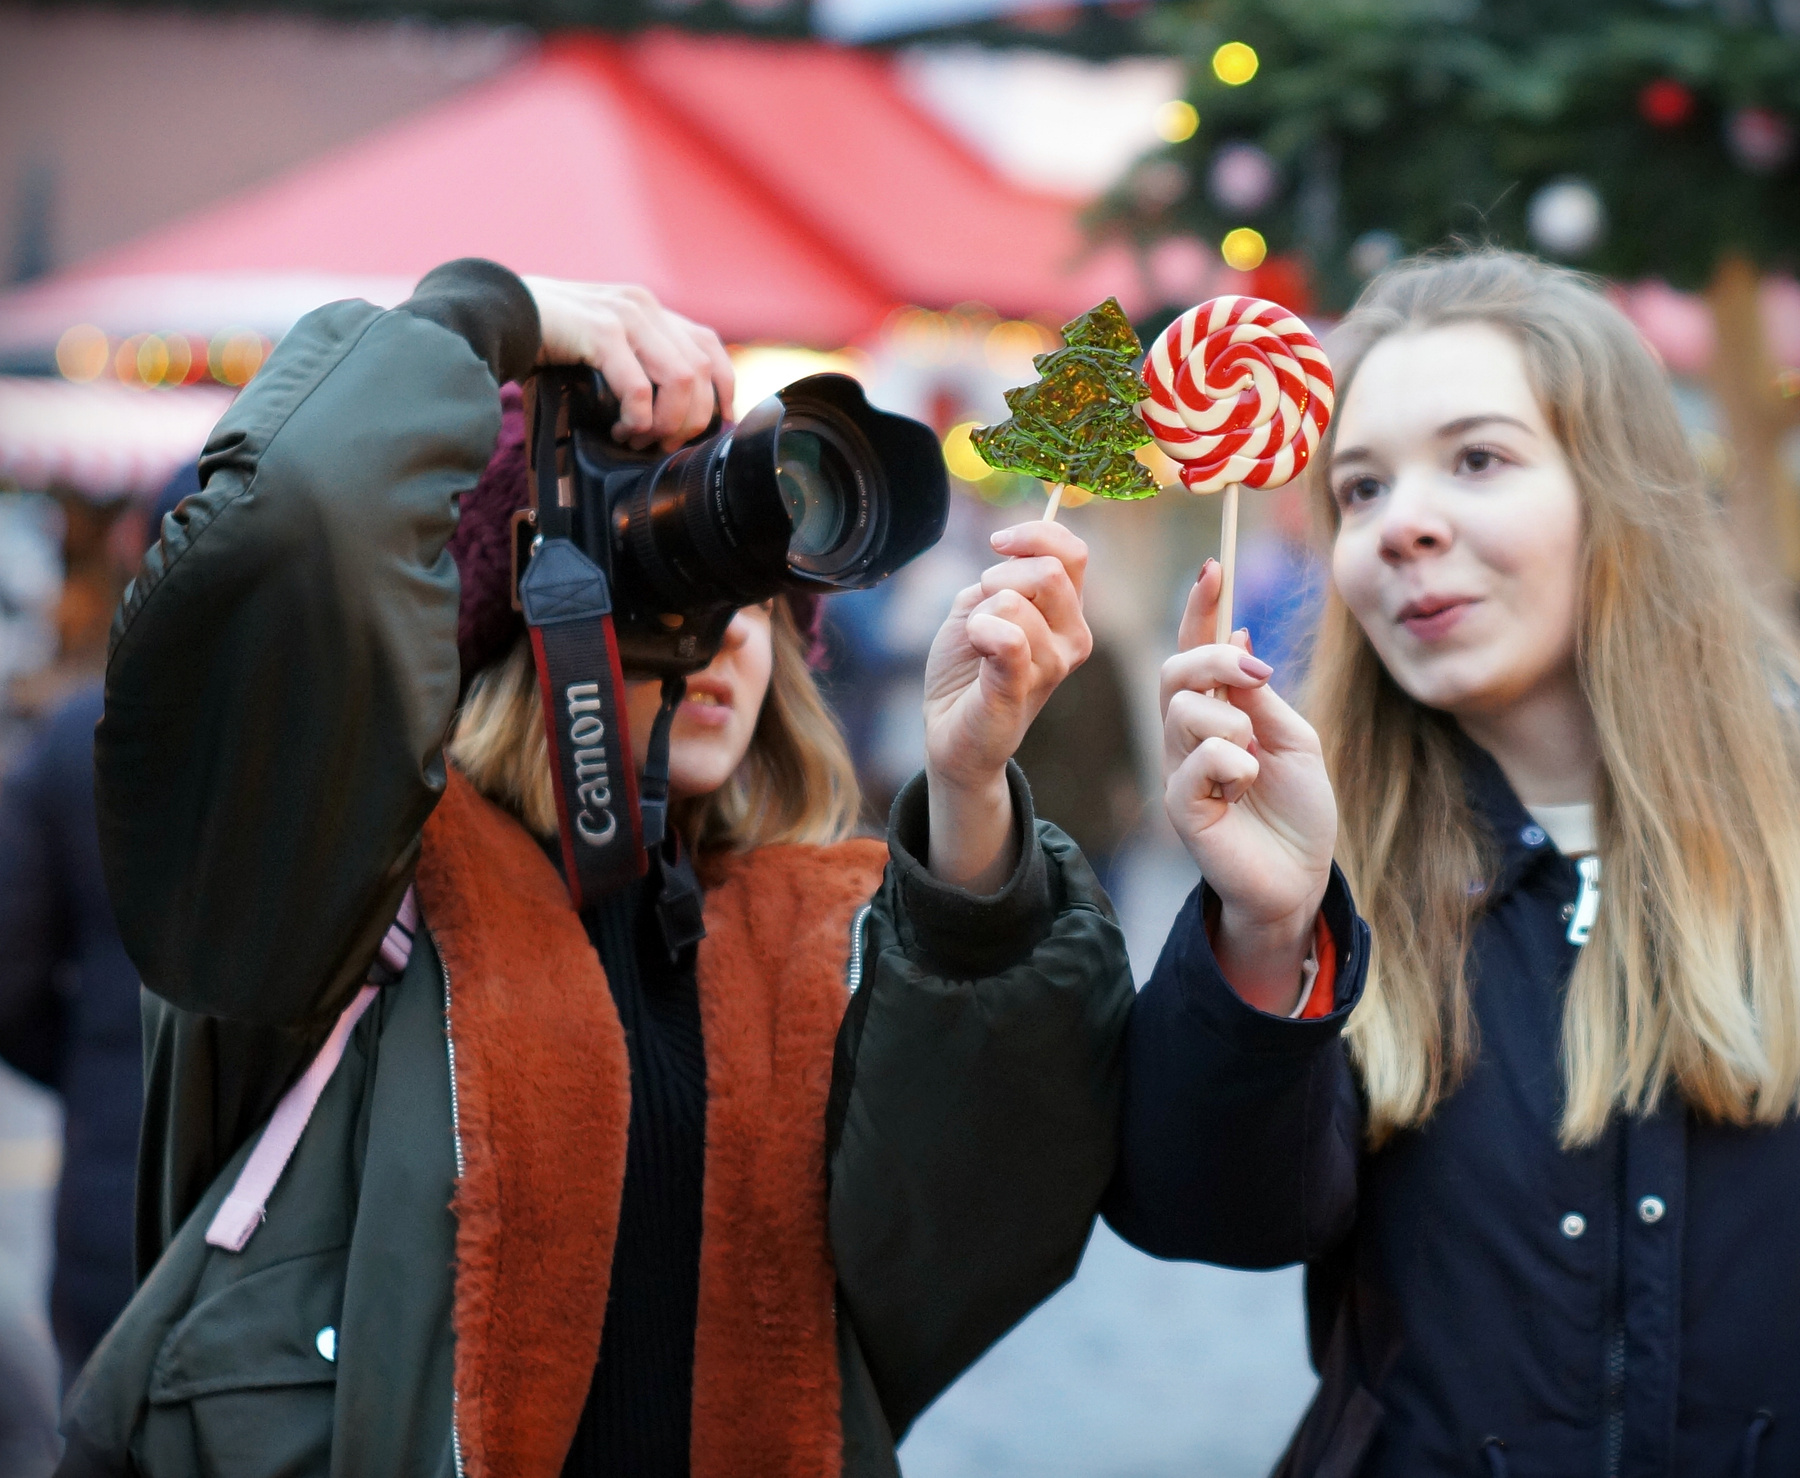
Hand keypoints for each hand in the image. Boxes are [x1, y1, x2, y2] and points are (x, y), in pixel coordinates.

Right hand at [522, 278, 734, 451]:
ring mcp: (625, 316)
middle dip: (691, 419)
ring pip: (681, 380)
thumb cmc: (544, 336)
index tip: (718, 422)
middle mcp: (644, 306)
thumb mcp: (602, 341)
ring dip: (666, 421)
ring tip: (641, 438)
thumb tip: (665, 405)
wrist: (494, 313)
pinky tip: (622, 429)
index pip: (709, 345)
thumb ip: (635, 357)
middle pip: (702, 371)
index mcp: (648, 308)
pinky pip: (640, 388)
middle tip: (664, 444)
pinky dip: (638, 419)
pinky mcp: (601, 332)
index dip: (724, 387)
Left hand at [921, 519, 1092, 890]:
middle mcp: (1073, 638)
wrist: (949, 730)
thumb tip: (1016, 546)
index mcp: (1067, 614)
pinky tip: (976, 644)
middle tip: (981, 609)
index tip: (997, 543)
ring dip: (980, 612)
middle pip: (1048, 571)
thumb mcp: (983, 605)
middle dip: (999, 576)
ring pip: (1016, 601)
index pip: (1072, 552)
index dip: (1034, 535)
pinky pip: (1011, 640)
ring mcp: (1052, 666)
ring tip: (976, 644)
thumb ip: (1005, 574)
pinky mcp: (1020, 689)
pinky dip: (983, 630)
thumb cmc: (968, 669)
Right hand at [1163, 561, 1336, 1012]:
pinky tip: (1246, 783)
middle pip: (1175, 671)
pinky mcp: (1181, 808)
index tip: (1214, 565)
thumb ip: (1259, 694)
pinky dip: (1230, 763)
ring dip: (1232, 724)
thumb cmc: (1298, 810)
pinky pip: (1193, 763)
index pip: (1196, 650)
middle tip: (1259, 674)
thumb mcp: (1292, 736)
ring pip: (1183, 712)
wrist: (1301, 878)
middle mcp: (1187, 737)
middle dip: (1215, 657)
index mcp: (1217, 713)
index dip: (1201, 609)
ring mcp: (1179, 771)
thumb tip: (1242, 634)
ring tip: (1255, 758)